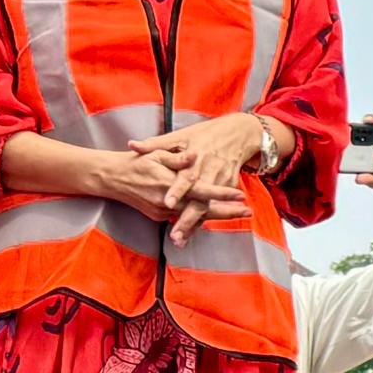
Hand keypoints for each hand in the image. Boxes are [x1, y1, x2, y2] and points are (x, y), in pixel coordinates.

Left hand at [141, 113, 276, 237]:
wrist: (239, 133)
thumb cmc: (206, 134)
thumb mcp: (181, 135)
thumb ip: (156, 143)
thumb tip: (132, 145)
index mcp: (197, 159)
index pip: (186, 177)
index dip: (178, 190)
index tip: (167, 202)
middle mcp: (210, 173)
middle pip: (200, 201)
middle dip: (188, 219)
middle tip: (175, 234)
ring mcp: (221, 182)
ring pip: (207, 208)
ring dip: (194, 225)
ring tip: (180, 239)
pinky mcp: (228, 187)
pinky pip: (213, 207)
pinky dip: (201, 220)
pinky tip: (189, 233)